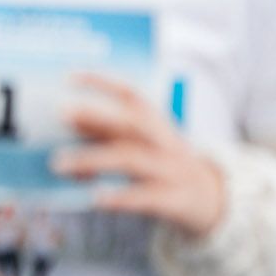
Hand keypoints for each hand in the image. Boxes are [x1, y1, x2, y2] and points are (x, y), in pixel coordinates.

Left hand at [54, 72, 225, 238]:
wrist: (214, 198)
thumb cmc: (164, 166)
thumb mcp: (144, 144)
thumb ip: (109, 134)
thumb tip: (68, 123)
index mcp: (156, 123)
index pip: (131, 94)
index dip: (102, 82)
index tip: (69, 76)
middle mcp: (164, 141)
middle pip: (130, 123)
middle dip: (95, 117)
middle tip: (61, 114)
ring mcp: (171, 169)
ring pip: (131, 159)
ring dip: (92, 160)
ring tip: (60, 164)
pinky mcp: (174, 198)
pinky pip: (146, 196)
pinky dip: (120, 197)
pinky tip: (95, 198)